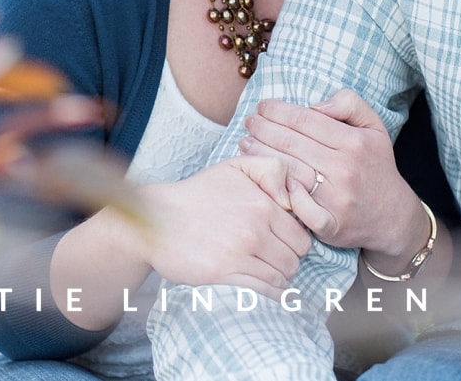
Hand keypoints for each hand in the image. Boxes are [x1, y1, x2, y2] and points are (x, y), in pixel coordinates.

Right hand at [134, 155, 310, 297]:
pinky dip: (272, 293)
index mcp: (261, 203)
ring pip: (281, 275)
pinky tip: (269, 290)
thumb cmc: (199, 194)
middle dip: (290, 261)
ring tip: (269, 273)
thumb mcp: (235, 167)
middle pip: (295, 257)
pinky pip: (263, 289)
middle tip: (277, 260)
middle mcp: (254, 227)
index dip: (296, 242)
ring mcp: (239, 252)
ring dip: (280, 278)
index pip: (301, 234)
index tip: (285, 244)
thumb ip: (271, 169)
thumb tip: (293, 197)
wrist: (158, 218)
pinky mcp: (223, 273)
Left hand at [238, 89, 413, 253]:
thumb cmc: (375, 166)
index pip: (304, 119)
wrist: (392, 216)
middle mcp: (344, 169)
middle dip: (262, 128)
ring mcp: (336, 198)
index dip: (277, 110)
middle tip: (249, 122)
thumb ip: (349, 104)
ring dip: (260, 155)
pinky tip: (263, 179)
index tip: (262, 106)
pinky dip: (279, 192)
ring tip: (245, 144)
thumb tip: (315, 105)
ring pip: (287, 170)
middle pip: (290, 142)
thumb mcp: (374, 127)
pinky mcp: (330, 224)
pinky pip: (297, 208)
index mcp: (353, 142)